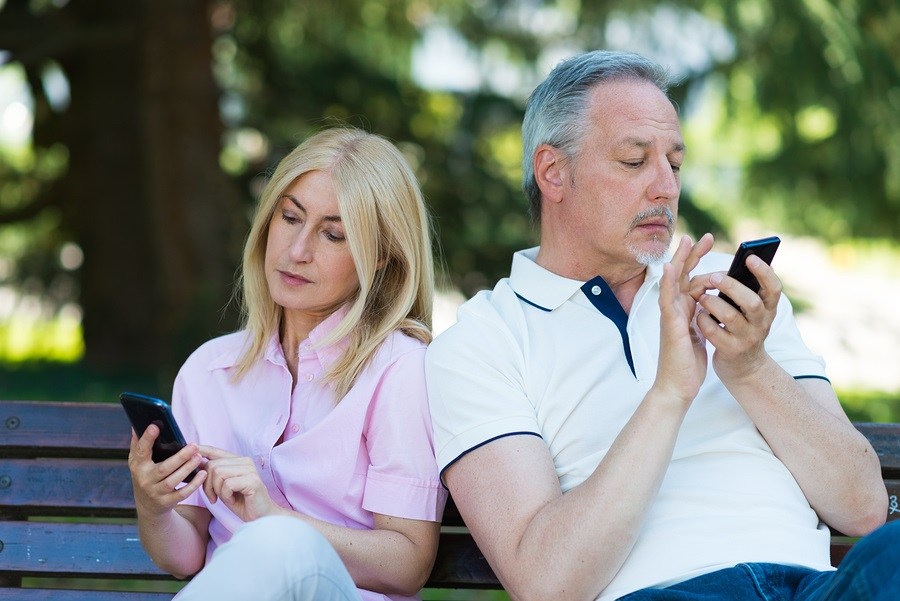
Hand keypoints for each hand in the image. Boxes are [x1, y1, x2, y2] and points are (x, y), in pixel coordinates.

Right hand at [127, 424, 205, 516]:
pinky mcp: (167, 502)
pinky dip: (193, 485)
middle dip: (179, 457)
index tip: (155, 425)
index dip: (147, 438)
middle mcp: (145, 479)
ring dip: (187, 468)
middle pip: (163, 468)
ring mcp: (156, 492)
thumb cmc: (147, 474)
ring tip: (199, 457)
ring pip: (173, 481)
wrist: (148, 505)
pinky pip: (182, 494)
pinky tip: (203, 474)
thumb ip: (138, 444)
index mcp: (138, 465)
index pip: (141, 451)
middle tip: (194, 445)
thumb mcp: (139, 462)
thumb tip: (136, 424)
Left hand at [198, 446, 283, 521]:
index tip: (191, 447)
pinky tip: (233, 500)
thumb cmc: (241, 502)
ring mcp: (250, 470)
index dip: (202, 449)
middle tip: (213, 497)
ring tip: (226, 498)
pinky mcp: (252, 480)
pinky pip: (227, 484)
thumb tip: (197, 462)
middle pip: (213, 465)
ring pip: (218, 473)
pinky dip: (225, 496)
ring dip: (217, 490)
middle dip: (207, 484)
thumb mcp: (223, 487)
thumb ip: (214, 474)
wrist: (260, 516)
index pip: (215, 450)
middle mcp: (245, 461)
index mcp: (238, 460)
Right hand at [652, 233, 713, 405]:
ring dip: (679, 260)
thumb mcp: (700, 334)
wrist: (677, 386)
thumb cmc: (687, 364)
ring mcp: (670, 315)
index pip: (691, 279)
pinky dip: (666, 282)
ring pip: (673, 282)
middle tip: (704, 236)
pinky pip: (666, 299)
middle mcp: (675, 309)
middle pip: (682, 275)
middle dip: (692, 254)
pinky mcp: (669, 324)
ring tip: (687, 242)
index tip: (708, 243)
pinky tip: (668, 268)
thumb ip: (702, 317)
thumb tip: (712, 304)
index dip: (698, 261)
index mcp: (684, 310)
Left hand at [693, 253, 781, 381]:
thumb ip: (748, 290)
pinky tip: (698, 316)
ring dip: (712, 303)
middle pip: (751, 302)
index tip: (750, 258)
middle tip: (714, 277)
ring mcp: (747, 339)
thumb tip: (740, 262)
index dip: (764, 272)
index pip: (774, 288)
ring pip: (730, 316)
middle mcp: (761, 323)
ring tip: (701, 297)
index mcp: (769, 308)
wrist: (744, 367)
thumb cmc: (743, 328)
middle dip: (731, 287)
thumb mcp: (752, 311)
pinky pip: (713, 332)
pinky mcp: (731, 351)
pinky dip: (703, 321)